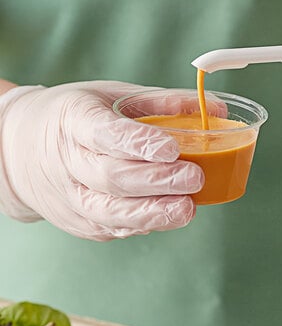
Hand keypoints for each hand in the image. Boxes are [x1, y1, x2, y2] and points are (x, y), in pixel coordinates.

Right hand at [0, 81, 213, 240]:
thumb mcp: (111, 97)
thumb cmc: (77, 119)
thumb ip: (162, 103)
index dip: (138, 143)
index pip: (104, 134)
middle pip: (112, 177)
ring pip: (111, 211)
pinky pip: (114, 228)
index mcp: (73, 120)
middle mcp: (67, 162)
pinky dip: (145, 224)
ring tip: (187, 209)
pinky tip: (170, 217)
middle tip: (194, 178)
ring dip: (153, 213)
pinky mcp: (80, 222)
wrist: (21, 150)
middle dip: (157, 181)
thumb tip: (216, 109)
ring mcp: (71, 197)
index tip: (172, 149)